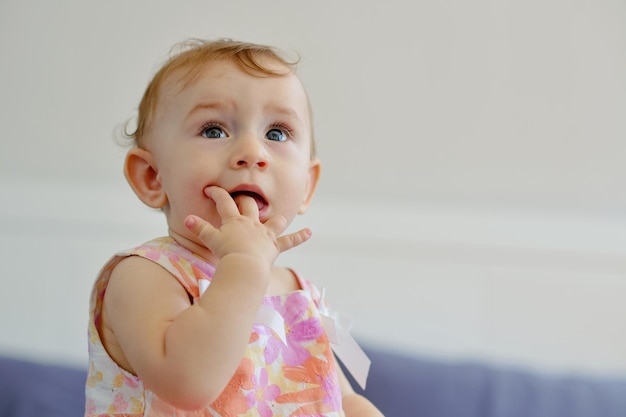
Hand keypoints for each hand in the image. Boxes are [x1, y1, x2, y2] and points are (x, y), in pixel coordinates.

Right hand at [184, 186, 311, 264]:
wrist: (244, 266)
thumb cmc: (226, 253)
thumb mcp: (211, 239)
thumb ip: (199, 229)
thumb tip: (186, 218)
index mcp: (235, 221)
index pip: (224, 202)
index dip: (217, 194)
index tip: (211, 188)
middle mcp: (252, 224)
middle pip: (250, 206)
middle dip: (245, 200)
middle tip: (242, 197)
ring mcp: (265, 234)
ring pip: (273, 221)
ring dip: (275, 218)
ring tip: (277, 216)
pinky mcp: (274, 246)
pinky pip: (290, 241)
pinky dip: (299, 236)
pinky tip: (309, 232)